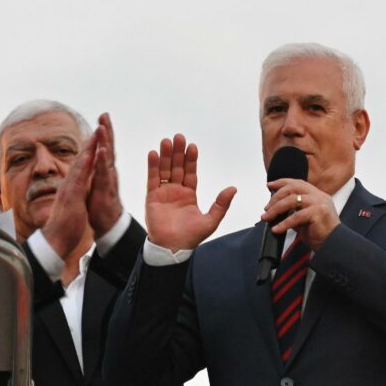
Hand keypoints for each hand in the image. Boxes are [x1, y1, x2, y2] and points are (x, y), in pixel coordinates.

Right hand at [41, 131, 97, 257]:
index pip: (83, 164)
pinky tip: (91, 153)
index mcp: (73, 186)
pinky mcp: (72, 195)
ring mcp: (70, 188)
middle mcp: (70, 183)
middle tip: (100, 123)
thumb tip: (76, 190)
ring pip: (81, 162)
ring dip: (89, 146)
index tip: (98, 135)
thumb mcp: (72, 205)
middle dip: (91, 140)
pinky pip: (80, 176)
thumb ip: (74, 195)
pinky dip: (85, 163)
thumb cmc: (65, 225)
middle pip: (82, 158)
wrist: (56, 239)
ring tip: (98, 130)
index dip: (91, 149)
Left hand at [86, 114, 122, 239]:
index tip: (101, 117)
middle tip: (104, 114)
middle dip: (106, 130)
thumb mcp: (95, 184)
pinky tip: (102, 150)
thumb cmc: (101, 205)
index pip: (103, 147)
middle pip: (107, 147)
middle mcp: (108, 171)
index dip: (102, 133)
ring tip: (103, 126)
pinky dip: (103, 161)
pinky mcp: (106, 189)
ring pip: (107, 157)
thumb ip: (94, 171)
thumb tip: (91, 160)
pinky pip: (104, 173)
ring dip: (105, 141)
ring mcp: (108, 179)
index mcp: (103, 169)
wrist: (107, 225)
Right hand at [144, 134, 236, 251]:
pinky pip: (152, 179)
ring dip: (165, 155)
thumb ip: (221, 204)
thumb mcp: (211, 220)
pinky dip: (153, 166)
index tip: (192, 146)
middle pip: (176, 167)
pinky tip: (154, 154)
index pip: (190, 173)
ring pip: (164, 170)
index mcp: (189, 195)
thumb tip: (233, 188)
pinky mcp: (152, 197)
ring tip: (166, 141)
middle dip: (177, 152)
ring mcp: (163, 193)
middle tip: (178, 137)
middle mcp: (176, 191)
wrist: (172, 248)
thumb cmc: (190, 237)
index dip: (191, 160)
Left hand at [262, 178, 341, 250]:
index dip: (281, 182)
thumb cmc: (320, 233)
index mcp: (316, 195)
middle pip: (293, 188)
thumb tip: (275, 209)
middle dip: (276, 197)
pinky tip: (276, 229)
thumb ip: (294, 210)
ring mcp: (319, 203)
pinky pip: (296, 216)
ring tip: (267, 217)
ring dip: (276, 209)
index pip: (297, 183)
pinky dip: (283, 223)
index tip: (269, 185)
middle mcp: (319, 196)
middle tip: (266, 208)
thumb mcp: (304, 218)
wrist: (333, 244)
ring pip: (292, 200)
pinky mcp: (318, 213)